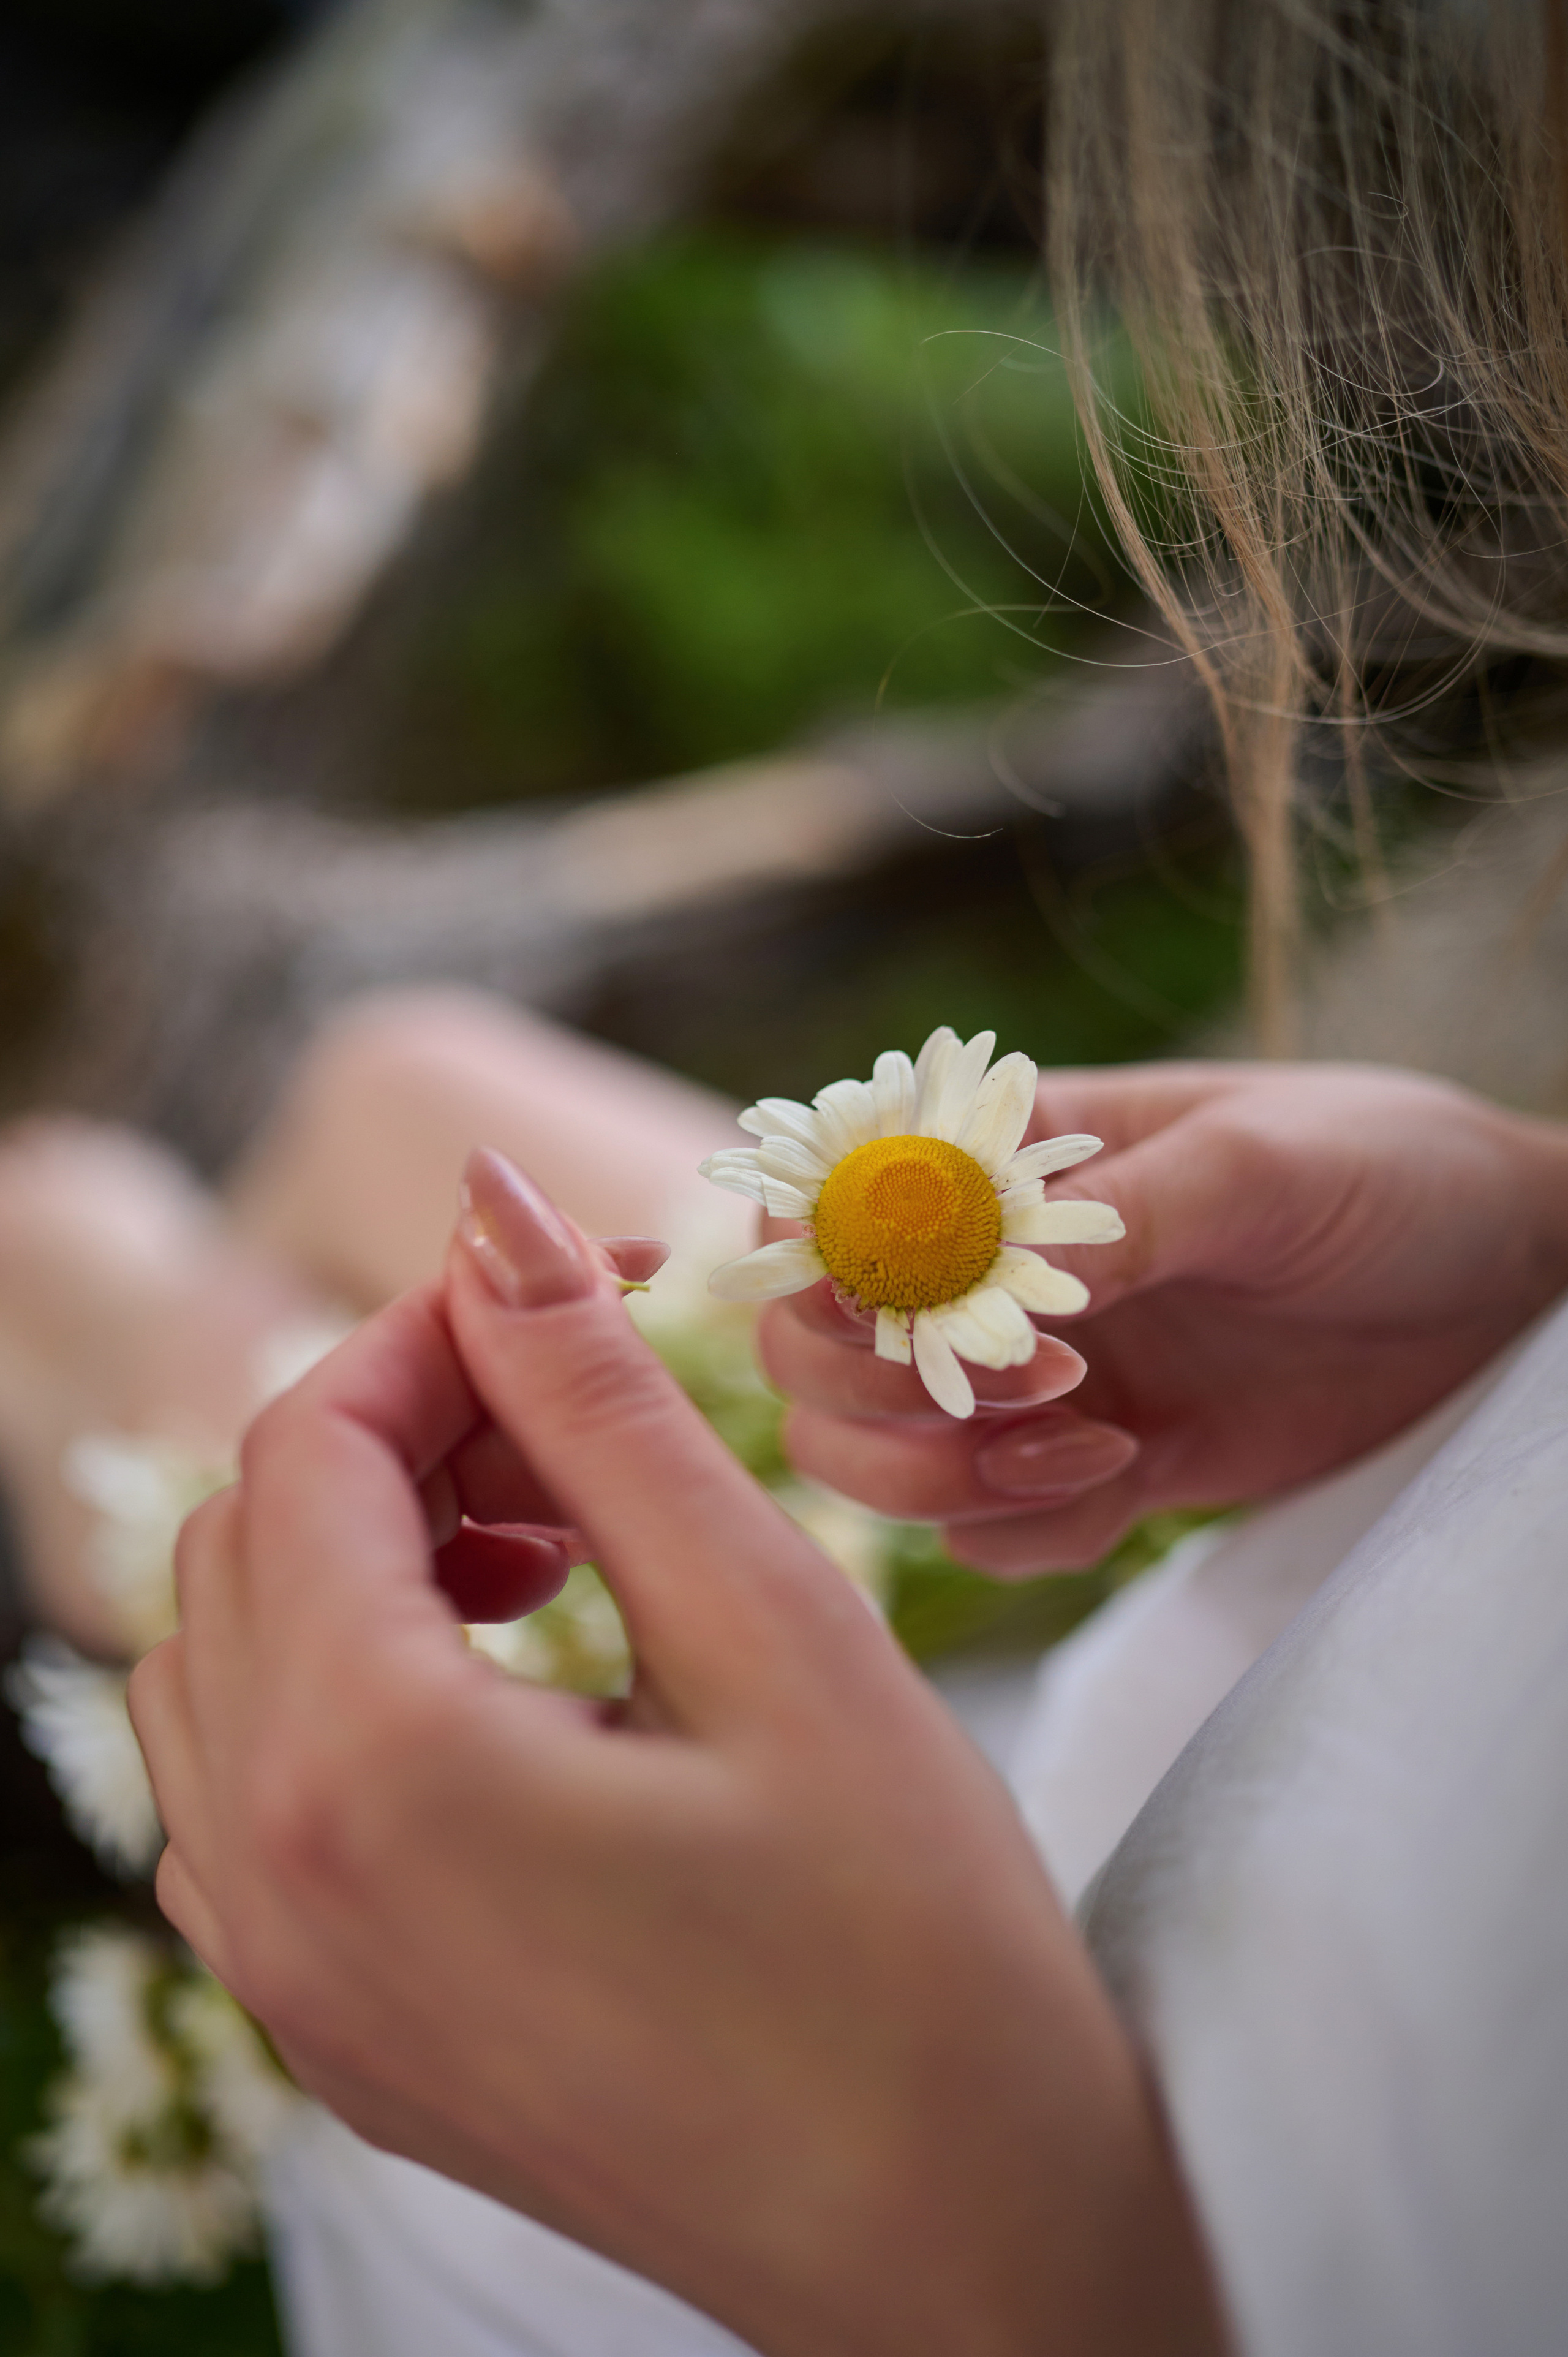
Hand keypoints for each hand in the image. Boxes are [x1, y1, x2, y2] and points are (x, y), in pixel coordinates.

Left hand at [128, 1150, 1220, 2356]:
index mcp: (363, 1773)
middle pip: (244, 1543)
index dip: (432, 1331)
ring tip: (559, 1554)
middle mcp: (271, 1887)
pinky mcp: (339, 2036)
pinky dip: (346, 1688)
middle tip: (587, 1423)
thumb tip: (493, 1208)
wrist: (962, 2246)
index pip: (303, 1449)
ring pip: (223, 1664)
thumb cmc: (913, 1941)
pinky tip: (514, 1690)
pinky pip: (249, 1798)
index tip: (580, 1289)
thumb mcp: (768, 1625)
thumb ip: (602, 1399)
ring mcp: (288, 1983)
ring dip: (367, 1558)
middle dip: (401, 1433)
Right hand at [764, 1062, 1567, 1573]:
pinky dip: (1024, 1532)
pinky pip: (986, 1535)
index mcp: (1002, 1161)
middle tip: (1005, 1396)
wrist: (1500, 1286)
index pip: (825, 1207)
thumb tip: (983, 1292)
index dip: (819, 1274)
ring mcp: (1031, 1377)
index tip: (909, 1314)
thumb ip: (1113, 1220)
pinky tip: (1125, 1485)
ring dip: (940, 1479)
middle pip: (812, 1353)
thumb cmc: (1382, 1172)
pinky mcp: (1089, 1467)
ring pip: (875, 1458)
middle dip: (872, 1395)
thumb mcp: (1256, 1164)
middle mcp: (988, 1272)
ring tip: (1083, 1450)